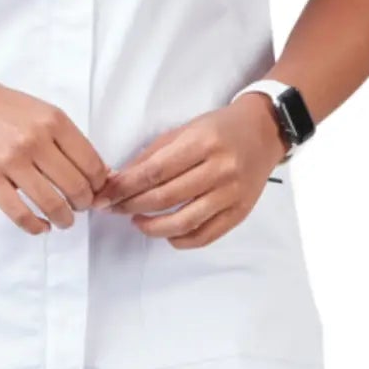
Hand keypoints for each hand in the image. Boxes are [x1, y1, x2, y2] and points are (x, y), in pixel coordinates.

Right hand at [0, 55, 106, 233]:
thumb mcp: (34, 108)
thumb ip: (63, 136)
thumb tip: (96, 170)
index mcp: (52, 120)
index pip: (92, 163)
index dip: (99, 184)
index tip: (96, 191)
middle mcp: (35, 139)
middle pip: (77, 187)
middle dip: (84, 204)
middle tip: (80, 207)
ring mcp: (10, 160)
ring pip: (52, 204)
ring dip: (64, 219)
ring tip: (63, 220)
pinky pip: (20, 213)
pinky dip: (35, 226)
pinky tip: (40, 226)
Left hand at [94, 95, 286, 247]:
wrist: (264, 132)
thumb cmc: (218, 129)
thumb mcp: (183, 131)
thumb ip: (151, 155)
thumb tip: (118, 180)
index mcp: (201, 143)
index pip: (154, 172)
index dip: (124, 187)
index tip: (104, 196)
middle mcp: (220, 170)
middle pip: (165, 197)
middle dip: (131, 206)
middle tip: (113, 209)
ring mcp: (232, 194)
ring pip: (185, 221)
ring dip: (153, 227)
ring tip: (137, 222)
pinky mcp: (241, 212)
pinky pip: (207, 235)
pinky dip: (182, 240)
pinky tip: (167, 234)